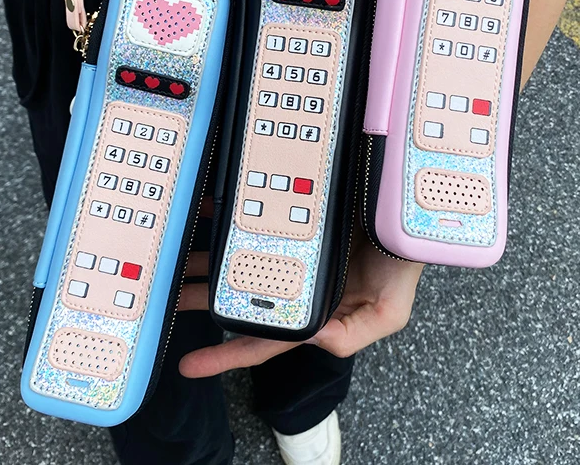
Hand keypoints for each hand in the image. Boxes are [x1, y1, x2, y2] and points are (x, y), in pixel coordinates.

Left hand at [178, 207, 423, 377]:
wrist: (407, 213)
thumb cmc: (401, 263)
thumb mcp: (387, 311)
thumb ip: (349, 335)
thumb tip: (311, 339)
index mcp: (314, 311)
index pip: (265, 340)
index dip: (228, 355)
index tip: (191, 365)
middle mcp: (295, 280)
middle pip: (242, 296)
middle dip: (205, 299)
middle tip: (171, 296)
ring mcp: (289, 246)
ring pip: (239, 257)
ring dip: (208, 260)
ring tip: (177, 258)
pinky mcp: (290, 215)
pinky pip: (253, 217)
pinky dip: (230, 217)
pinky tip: (209, 213)